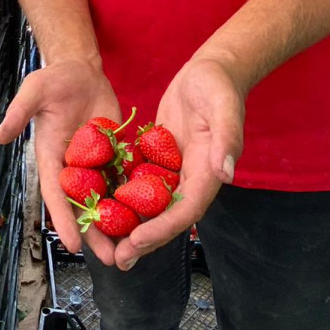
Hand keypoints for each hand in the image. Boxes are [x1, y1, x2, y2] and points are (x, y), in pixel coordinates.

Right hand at [0, 58, 121, 264]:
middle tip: (112, 259)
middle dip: (96, 233)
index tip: (73, 245)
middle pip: (84, 206)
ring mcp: (95, 162)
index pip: (57, 195)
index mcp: (51, 158)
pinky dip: (135, 197)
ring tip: (132, 248)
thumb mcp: (33, 91)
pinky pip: (124, 177)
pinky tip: (151, 215)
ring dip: (118, 222)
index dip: (64, 220)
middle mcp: (73, 167)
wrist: (79, 69)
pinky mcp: (114, 153)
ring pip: (107, 198)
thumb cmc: (53, 80)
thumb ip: (19, 112)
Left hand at [112, 55, 244, 270]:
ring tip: (109, 245)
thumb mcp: (223, 106)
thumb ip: (226, 139)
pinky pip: (143, 183)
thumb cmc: (218, 84)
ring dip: (134, 226)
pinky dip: (127, 198)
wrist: (211, 70)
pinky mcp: (161, 157)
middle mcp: (192, 176)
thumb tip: (224, 174)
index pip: (185, 210)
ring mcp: (175, 168)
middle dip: (145, 239)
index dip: (162, 228)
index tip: (138, 241)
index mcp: (208, 171)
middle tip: (119, 259)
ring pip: (153, 205)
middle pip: (168, 216)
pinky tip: (103, 207)